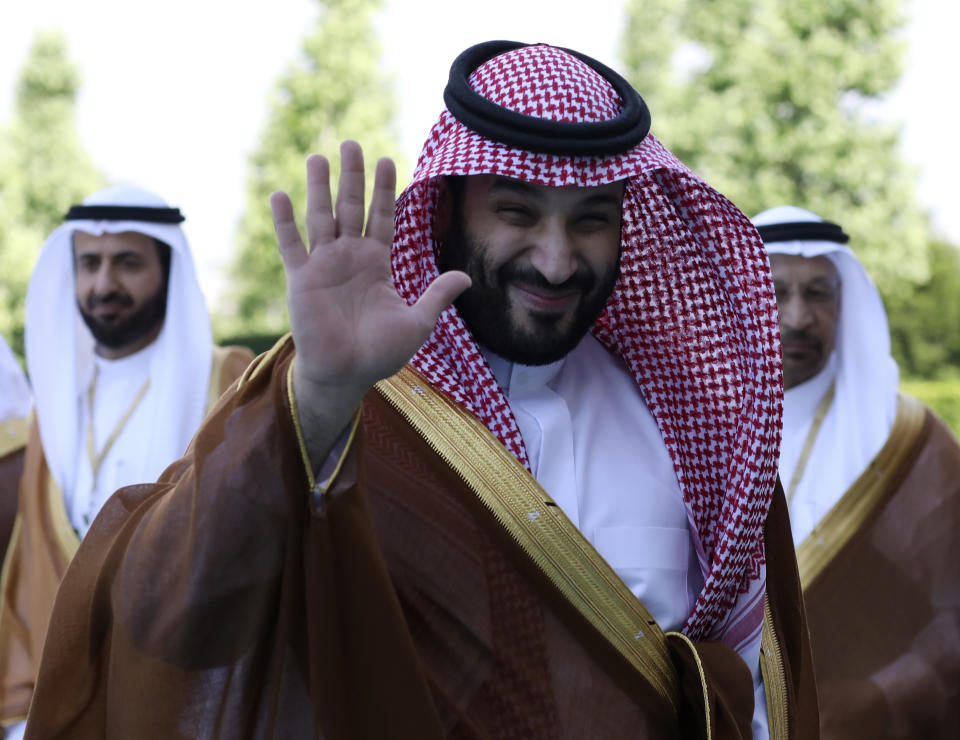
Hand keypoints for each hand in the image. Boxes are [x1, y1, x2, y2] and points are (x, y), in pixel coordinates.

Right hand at [272, 141, 469, 460]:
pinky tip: (280, 194)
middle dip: (352, 177)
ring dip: (319, 188)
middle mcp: (349, 258)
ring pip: (321, 218)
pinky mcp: (302, 280)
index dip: (384, 190)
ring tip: (319, 157)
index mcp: (376, 263)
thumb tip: (467, 277)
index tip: (387, 159)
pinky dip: (284, 222)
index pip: (381, 217)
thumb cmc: (380, 353)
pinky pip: (292, 246)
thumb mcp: (418, 322)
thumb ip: (437, 296)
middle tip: (351, 143)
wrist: (346, 375)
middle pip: (350, 208)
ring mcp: (323, 266)